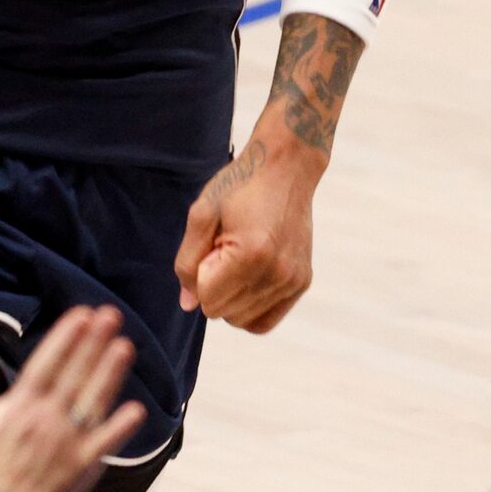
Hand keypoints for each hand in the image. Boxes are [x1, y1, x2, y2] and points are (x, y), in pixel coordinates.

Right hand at [0, 307, 146, 491]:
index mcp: (20, 406)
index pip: (47, 363)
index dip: (65, 338)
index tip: (81, 315)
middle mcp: (46, 419)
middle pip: (74, 375)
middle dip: (93, 343)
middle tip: (110, 316)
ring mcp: (66, 442)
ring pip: (92, 401)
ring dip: (109, 373)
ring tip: (125, 346)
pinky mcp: (80, 466)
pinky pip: (104, 443)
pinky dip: (120, 427)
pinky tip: (137, 410)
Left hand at [175, 138, 319, 331]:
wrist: (285, 170)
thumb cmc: (239, 187)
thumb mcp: (201, 214)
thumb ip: (188, 262)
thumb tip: (188, 304)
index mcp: (251, 256)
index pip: (207, 301)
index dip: (199, 277)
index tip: (212, 247)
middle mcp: (278, 274)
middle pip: (224, 313)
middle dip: (213, 288)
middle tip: (224, 250)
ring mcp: (293, 281)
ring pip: (243, 320)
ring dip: (231, 297)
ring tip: (237, 261)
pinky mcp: (302, 283)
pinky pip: (266, 321)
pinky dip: (249, 309)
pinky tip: (246, 280)